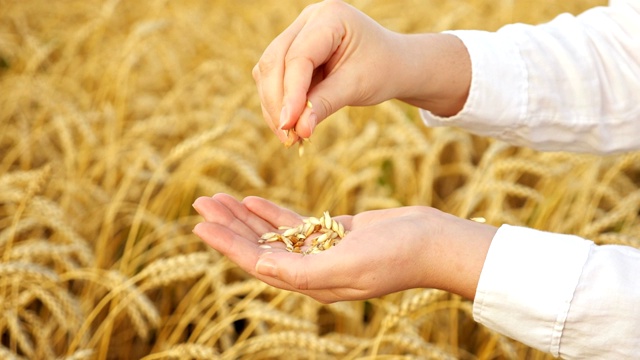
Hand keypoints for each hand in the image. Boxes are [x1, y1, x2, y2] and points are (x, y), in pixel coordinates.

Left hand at [192, 194, 494, 302]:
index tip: (200, 226)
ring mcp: (323, 252)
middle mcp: (312, 272)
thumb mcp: (347, 264)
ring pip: (273, 233)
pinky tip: (252, 201)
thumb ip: (302, 270)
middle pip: (259, 247)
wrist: (434, 243)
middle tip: (201, 203)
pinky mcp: (335, 235)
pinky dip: (272, 212)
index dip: (227, 245)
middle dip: (228, 226)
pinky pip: (295, 224)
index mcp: (311, 284)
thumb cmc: (397, 255)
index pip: (258, 262)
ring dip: (244, 217)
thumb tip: (260, 266)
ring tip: (218, 199)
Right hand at [252, 0, 470, 144]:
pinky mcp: (291, 52)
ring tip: (290, 137)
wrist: (393, 65)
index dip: (291, 93)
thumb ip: (325, 104)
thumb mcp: (357, 87)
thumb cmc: (381, 70)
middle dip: (277, 101)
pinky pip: (274, 79)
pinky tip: (290, 126)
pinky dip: (278, 104)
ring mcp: (297, 33)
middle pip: (275, 60)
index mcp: (330, 17)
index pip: (299, 56)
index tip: (289, 126)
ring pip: (268, 71)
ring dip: (274, 106)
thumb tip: (298, 130)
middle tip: (287, 136)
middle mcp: (309, 19)